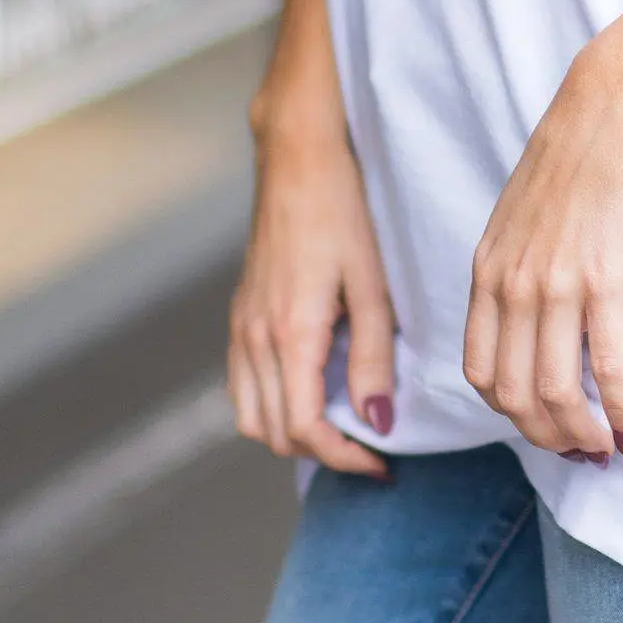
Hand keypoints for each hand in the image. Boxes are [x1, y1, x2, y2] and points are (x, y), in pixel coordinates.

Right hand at [230, 0, 395, 474]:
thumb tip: (377, 422)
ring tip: (342, 425)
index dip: (344, 459)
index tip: (382, 463)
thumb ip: (373, 359)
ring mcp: (240, 326)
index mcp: (290, 334)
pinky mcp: (239, 314)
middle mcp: (254, 337)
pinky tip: (312, 390)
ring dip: (291, 433)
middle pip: (273, 432)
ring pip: (250, 415)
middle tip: (370, 449)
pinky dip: (271, 405)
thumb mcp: (372, 286)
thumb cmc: (343, 213)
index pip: (305, 428)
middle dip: (320, 452)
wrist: (297, 159)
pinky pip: (243, 384)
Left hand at [463, 0, 622, 459]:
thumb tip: (528, 322)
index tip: (540, 423)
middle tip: (578, 451)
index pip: (478, 370)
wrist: (608, 111)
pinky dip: (617, 410)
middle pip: (512, 395)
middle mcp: (512, 286)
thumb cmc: (571, 159)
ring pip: (554, 393)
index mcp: (487, 271)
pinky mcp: (605, 282)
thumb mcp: (518, 219)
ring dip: (581, 435)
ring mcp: (556, 287)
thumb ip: (513, 270)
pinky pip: (604, 368)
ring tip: (606, 448)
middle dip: (545, 437)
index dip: (507, 412)